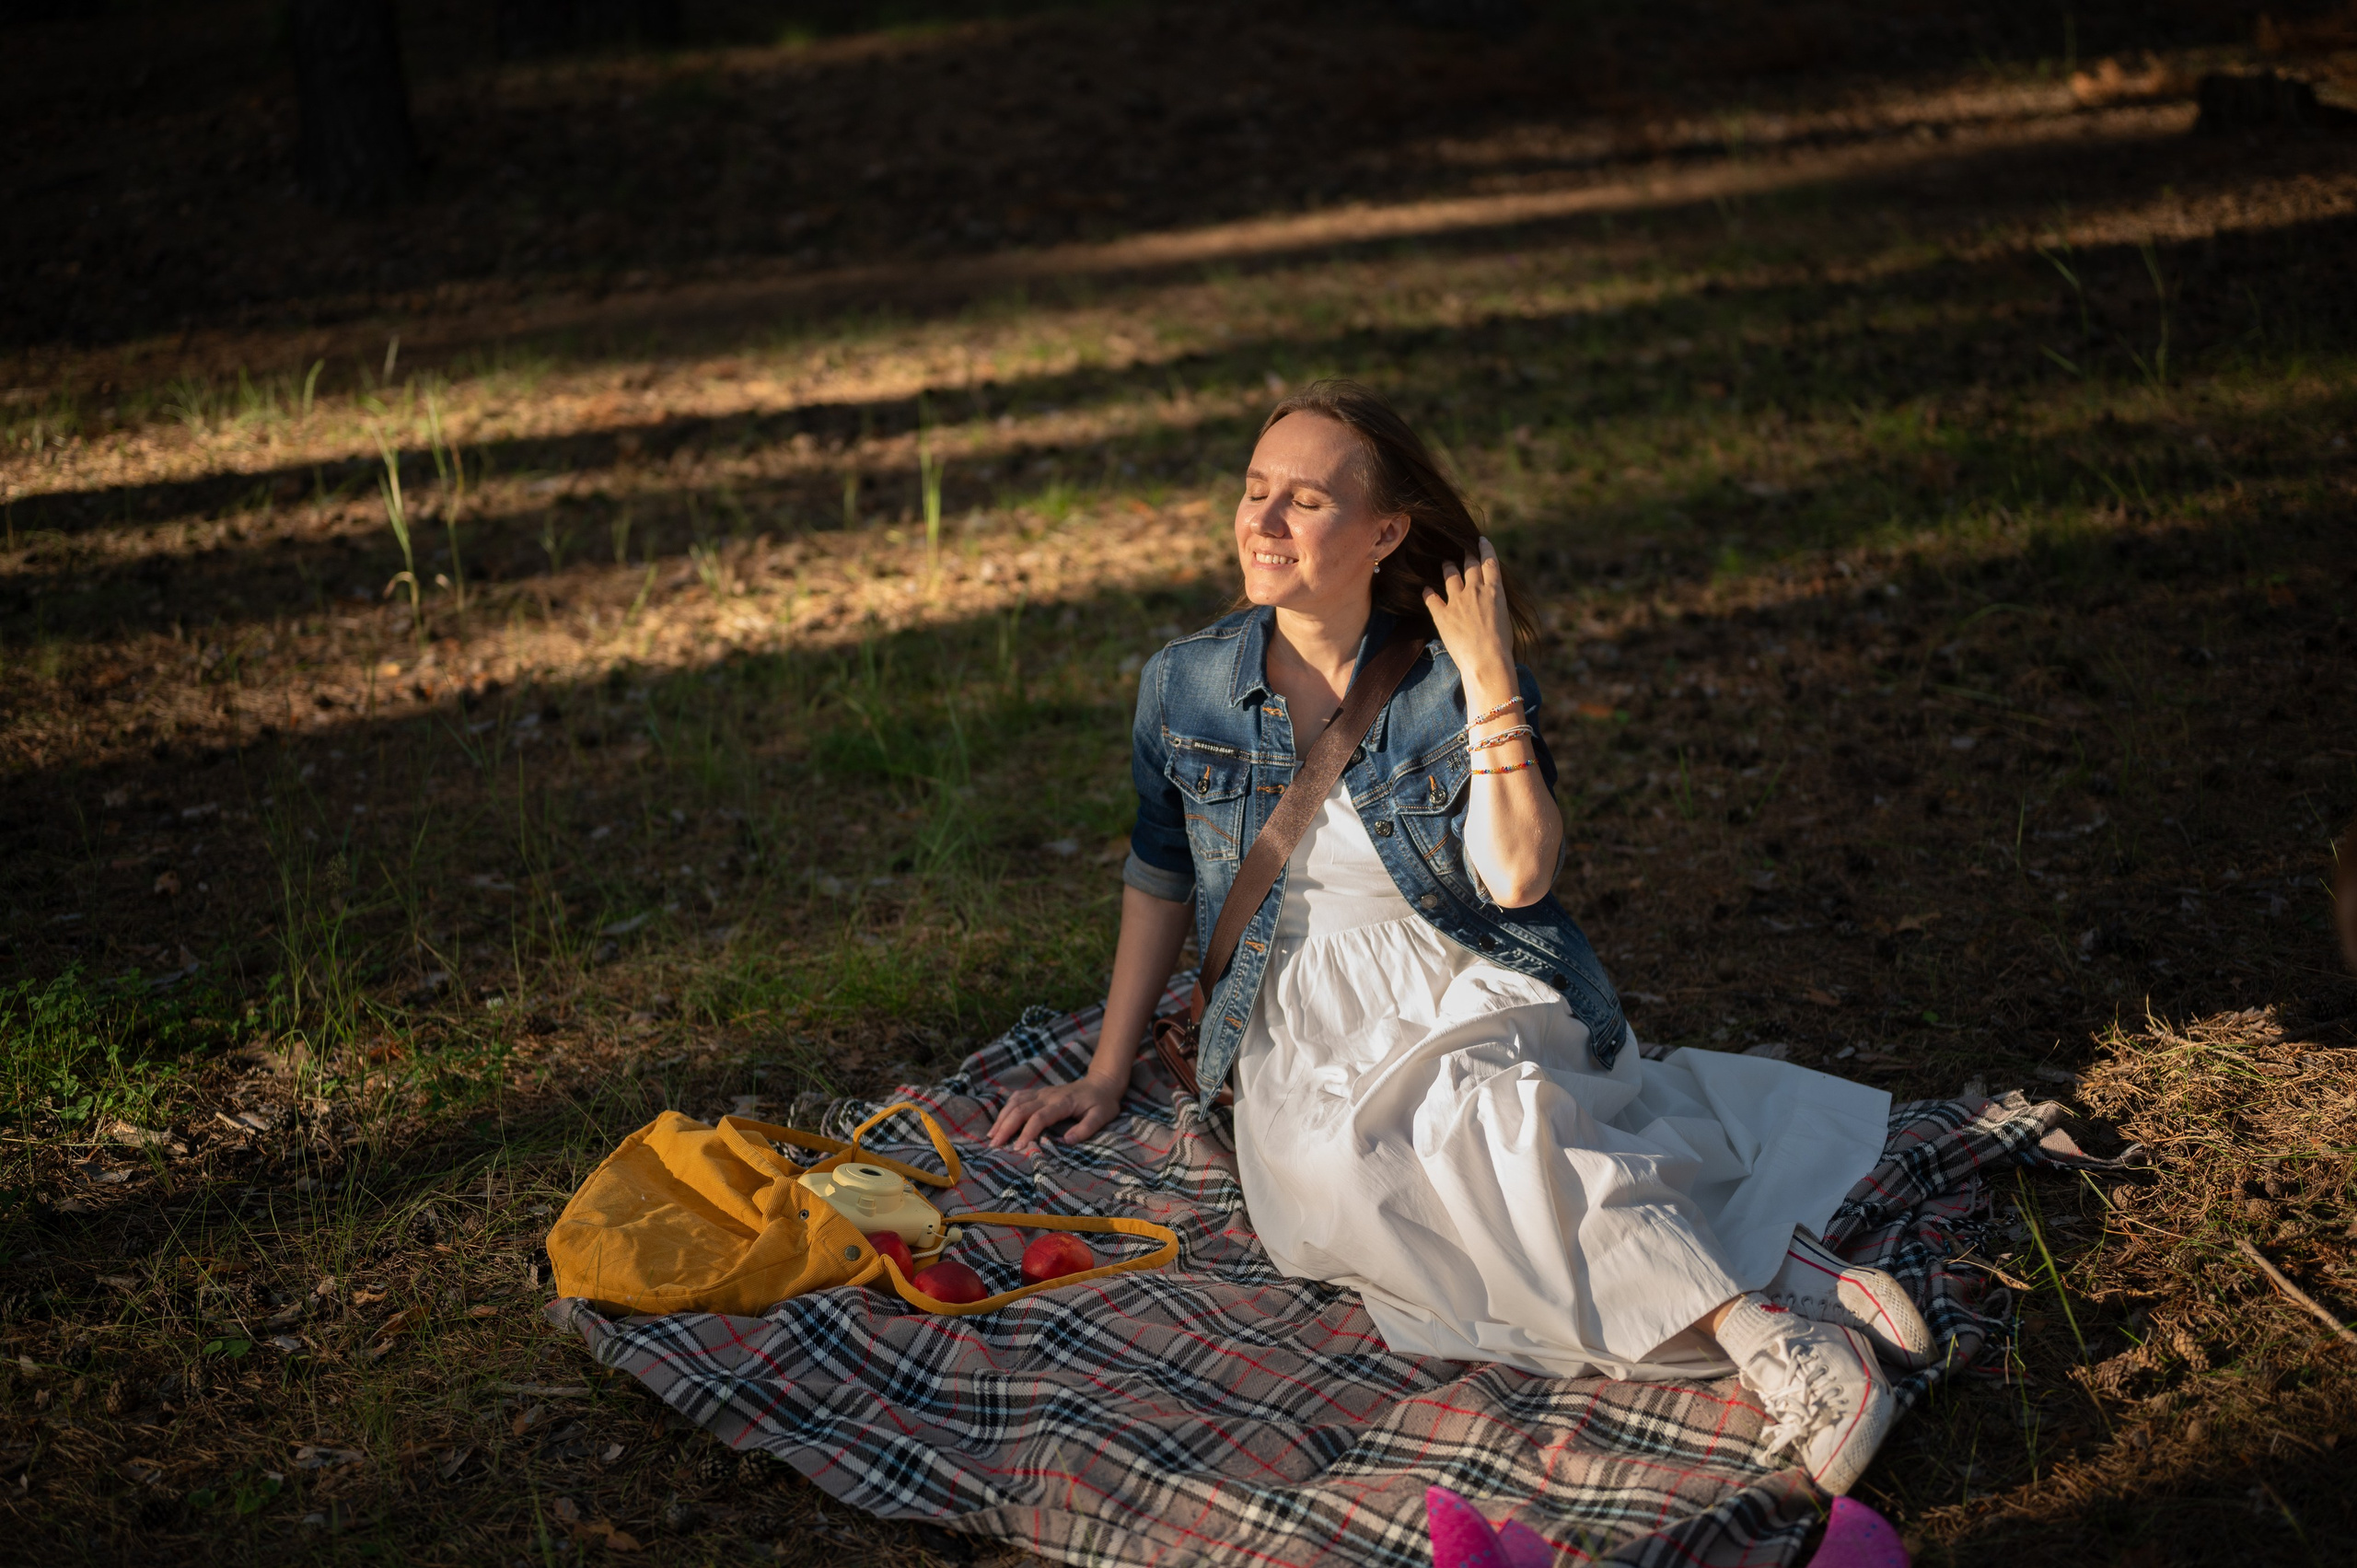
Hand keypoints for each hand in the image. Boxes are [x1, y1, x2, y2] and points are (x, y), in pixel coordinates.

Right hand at [987, 1074, 1123, 1151]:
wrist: (1102, 1083)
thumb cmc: (1102, 1103)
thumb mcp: (1102, 1116)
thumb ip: (1086, 1129)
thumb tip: (1067, 1141)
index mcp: (1062, 1102)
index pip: (1039, 1116)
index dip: (1026, 1131)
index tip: (1017, 1147)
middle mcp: (1048, 1095)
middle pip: (1021, 1109)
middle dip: (1006, 1126)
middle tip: (995, 1145)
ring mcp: (1042, 1092)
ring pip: (1015, 1102)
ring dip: (1002, 1118)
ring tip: (992, 1135)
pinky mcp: (1039, 1092)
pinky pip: (1018, 1097)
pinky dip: (1006, 1109)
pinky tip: (999, 1121)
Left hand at [1420, 536, 1516, 700]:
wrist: (1488, 661)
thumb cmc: (1502, 646)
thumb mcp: (1505, 619)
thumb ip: (1495, 605)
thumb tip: (1491, 602)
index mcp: (1495, 591)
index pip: (1490, 562)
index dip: (1485, 548)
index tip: (1480, 540)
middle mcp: (1476, 591)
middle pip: (1469, 564)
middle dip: (1466, 554)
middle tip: (1462, 549)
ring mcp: (1457, 601)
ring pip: (1450, 575)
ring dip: (1448, 567)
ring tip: (1446, 564)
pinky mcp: (1442, 614)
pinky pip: (1431, 598)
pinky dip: (1428, 593)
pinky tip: (1426, 590)